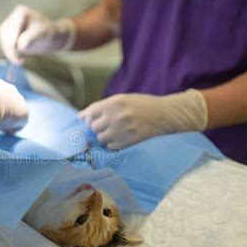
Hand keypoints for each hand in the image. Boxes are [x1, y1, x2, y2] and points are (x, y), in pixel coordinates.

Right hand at [0, 5, 75, 63]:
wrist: (52, 36)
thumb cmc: (48, 32)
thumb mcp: (40, 33)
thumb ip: (28, 38)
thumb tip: (19, 46)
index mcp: (20, 12)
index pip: (10, 28)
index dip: (11, 41)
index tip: (16, 52)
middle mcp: (12, 17)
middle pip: (3, 34)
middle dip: (8, 48)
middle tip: (17, 60)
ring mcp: (10, 27)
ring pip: (3, 41)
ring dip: (9, 52)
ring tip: (19, 61)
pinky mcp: (10, 36)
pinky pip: (6, 46)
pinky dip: (11, 54)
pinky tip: (20, 60)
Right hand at [0, 78, 28, 132]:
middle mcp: (10, 89)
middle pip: (10, 103)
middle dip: (5, 113)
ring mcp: (19, 99)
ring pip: (16, 113)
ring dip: (9, 121)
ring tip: (1, 128)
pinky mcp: (24, 111)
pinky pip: (20, 123)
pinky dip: (13, 128)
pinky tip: (5, 131)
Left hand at [79, 90, 207, 148]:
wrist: (165, 115)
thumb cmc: (142, 105)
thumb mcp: (123, 99)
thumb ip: (102, 107)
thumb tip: (80, 117)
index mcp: (114, 102)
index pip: (90, 113)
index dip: (89, 118)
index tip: (92, 121)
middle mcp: (117, 115)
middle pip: (94, 127)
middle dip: (97, 128)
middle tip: (107, 127)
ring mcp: (122, 130)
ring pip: (101, 138)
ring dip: (105, 137)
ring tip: (115, 133)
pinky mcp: (128, 142)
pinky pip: (111, 147)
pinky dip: (113, 145)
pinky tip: (121, 139)